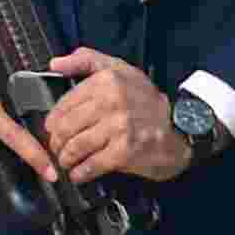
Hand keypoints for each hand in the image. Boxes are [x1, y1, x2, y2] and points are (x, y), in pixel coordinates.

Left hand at [47, 48, 196, 186]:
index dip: (53, 120)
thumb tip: (55, 64)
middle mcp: (111, 103)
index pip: (64, 104)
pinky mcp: (125, 152)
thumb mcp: (120, 69)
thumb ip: (86, 60)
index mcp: (106, 82)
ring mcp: (119, 128)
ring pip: (76, 146)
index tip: (51, 129)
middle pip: (66, 127)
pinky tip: (78, 174)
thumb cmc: (148, 99)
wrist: (183, 126)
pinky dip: (81, 172)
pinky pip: (93, 164)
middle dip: (56, 142)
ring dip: (66, 158)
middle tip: (56, 148)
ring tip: (65, 161)